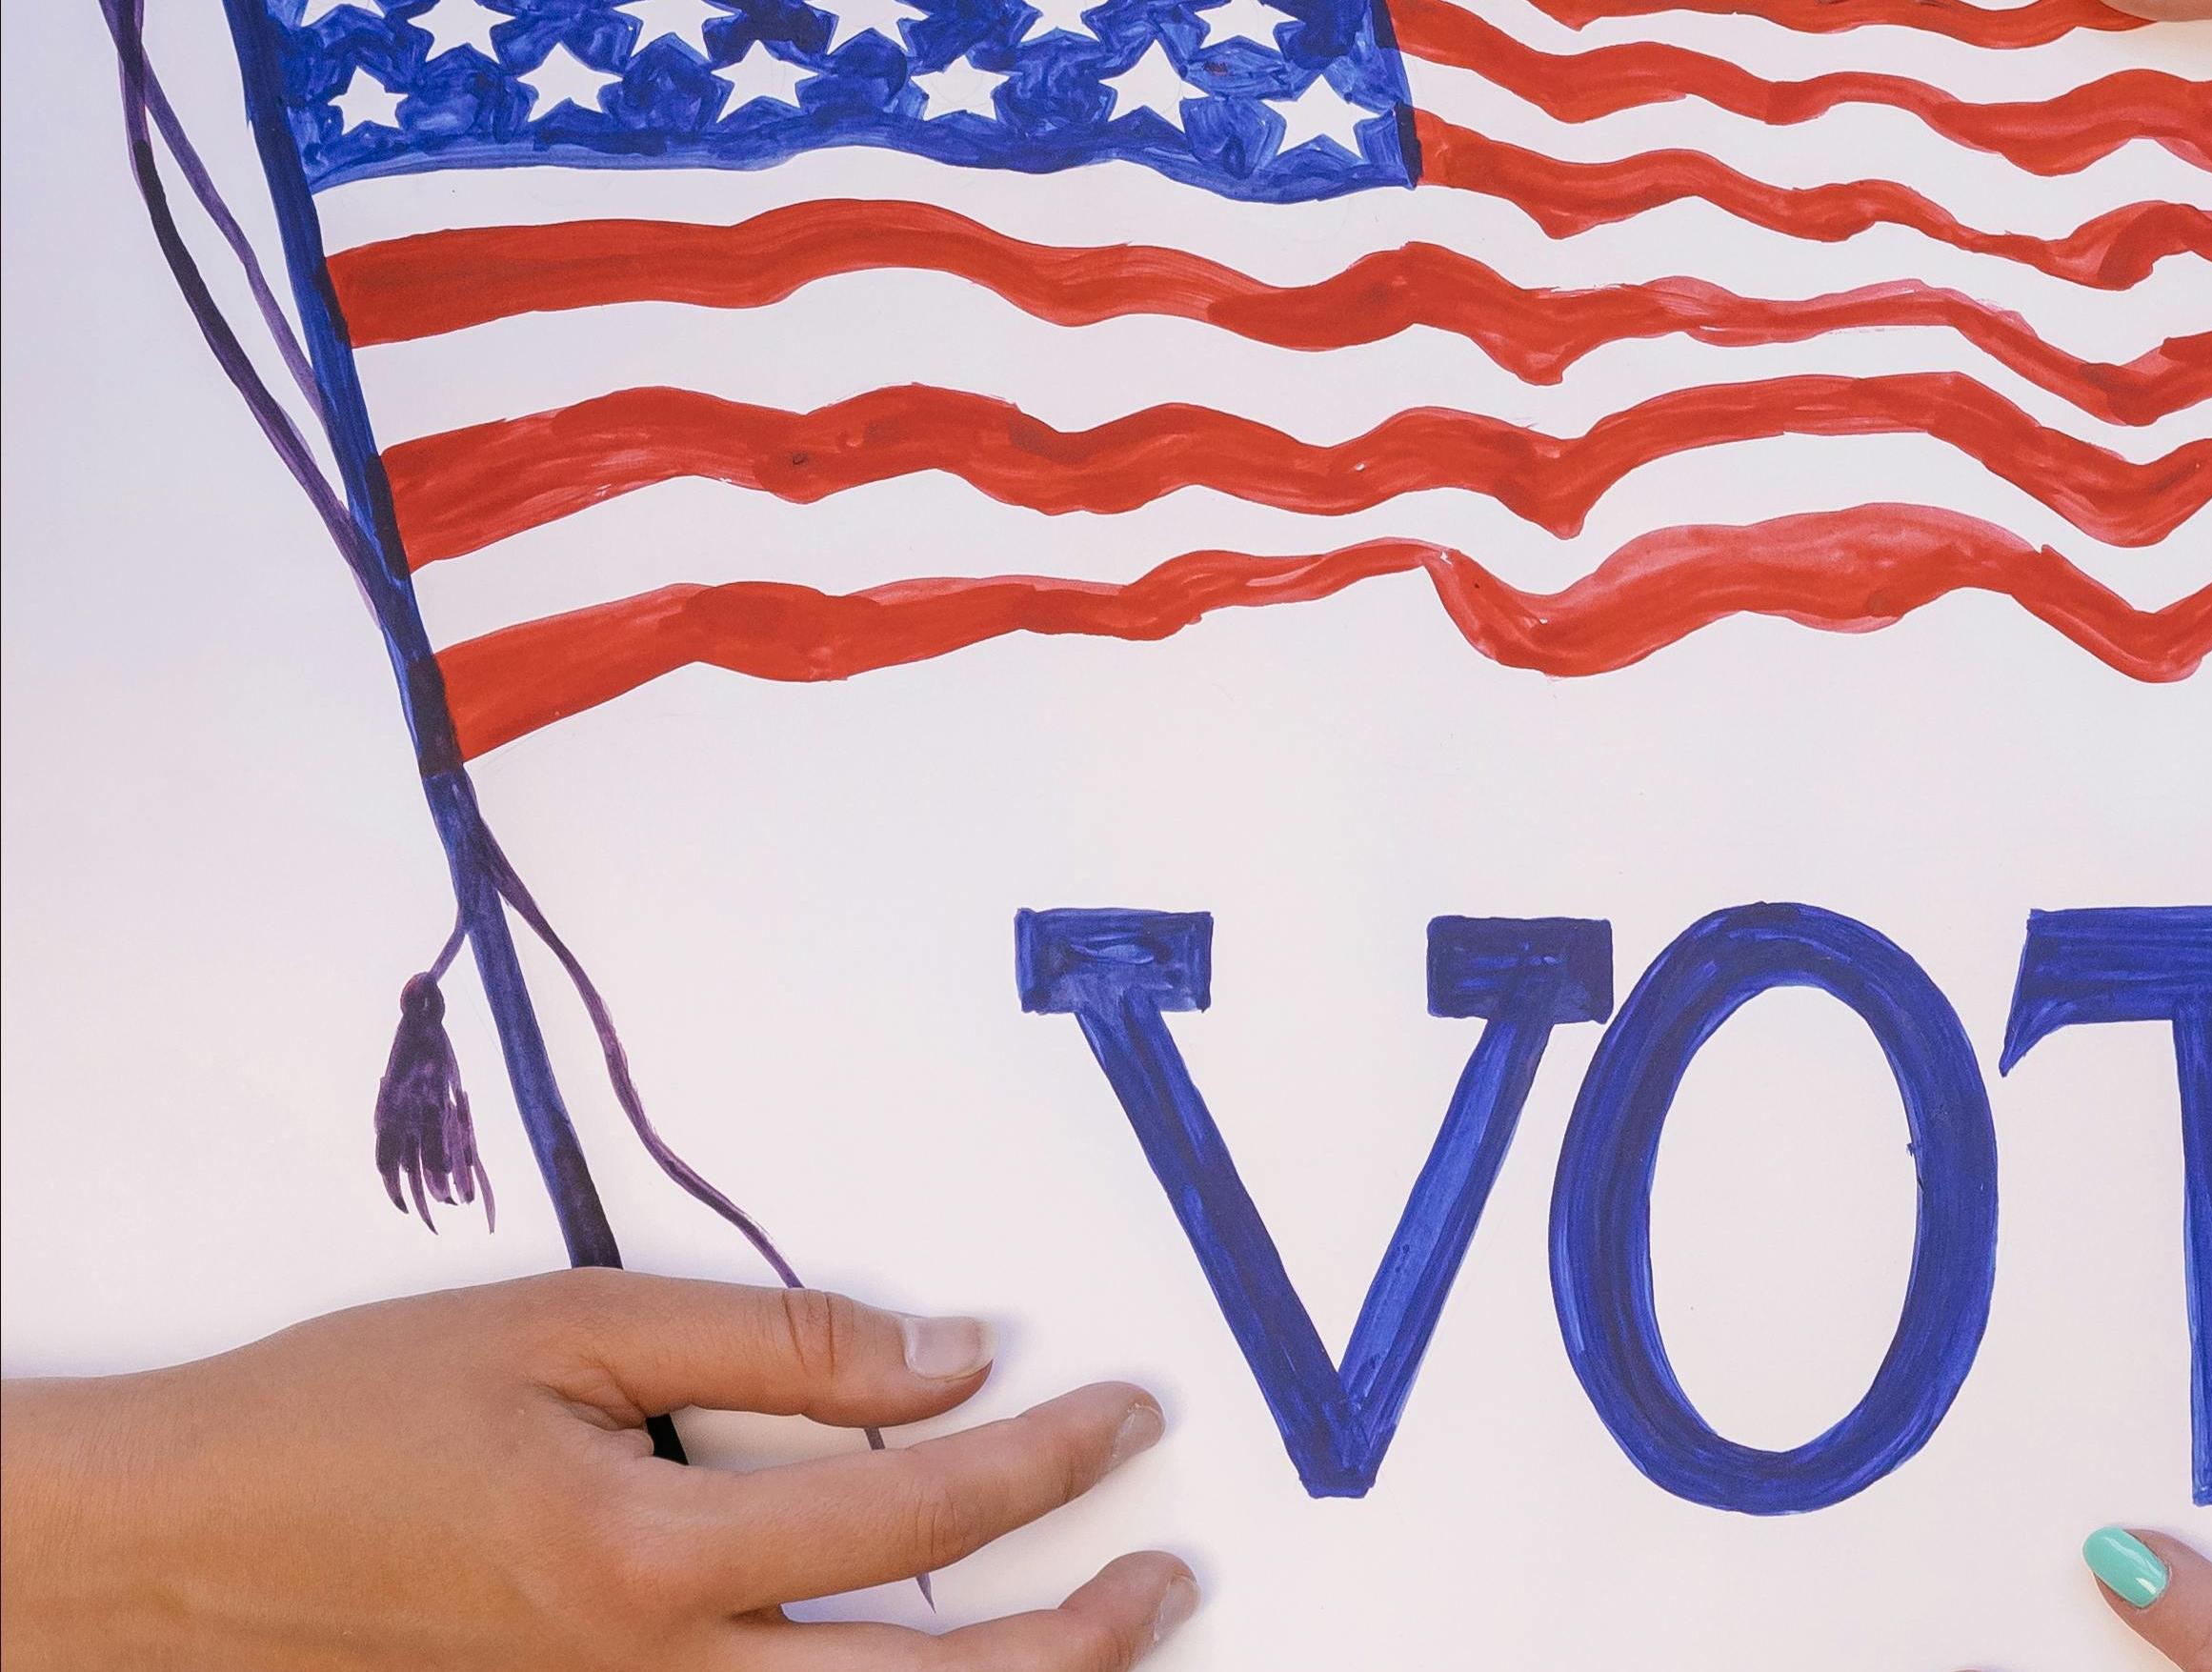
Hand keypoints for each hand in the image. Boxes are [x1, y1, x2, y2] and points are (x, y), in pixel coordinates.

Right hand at [0, 1271, 1193, 1670]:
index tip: (1123, 1412)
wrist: (185, 1550)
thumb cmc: (353, 1419)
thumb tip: (955, 1355)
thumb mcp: (568, 1326)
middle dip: (1075, 1641)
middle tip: (1168, 1576)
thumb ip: (781, 1345)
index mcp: (647, 1560)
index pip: (913, 1510)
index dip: (1044, 1460)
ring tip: (1108, 1640)